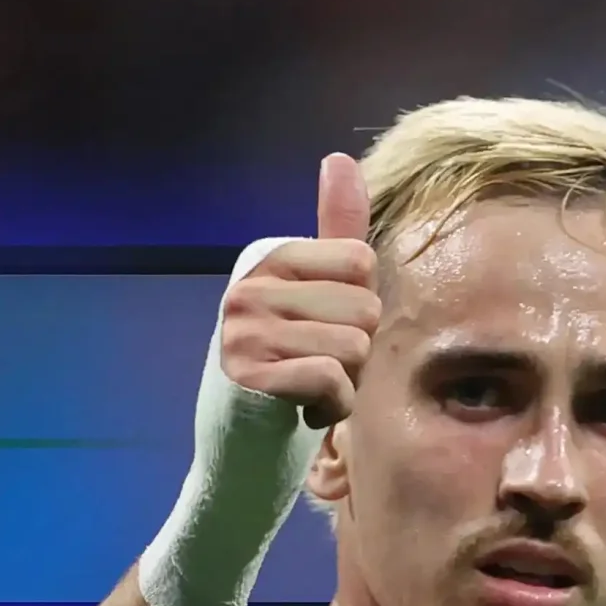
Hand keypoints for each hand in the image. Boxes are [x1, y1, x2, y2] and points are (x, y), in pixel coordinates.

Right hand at [216, 153, 379, 428]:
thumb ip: (334, 234)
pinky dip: (330, 406)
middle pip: (364, 307)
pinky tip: (301, 411)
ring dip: (345, 384)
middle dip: (356, 353)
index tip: (323, 333)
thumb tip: (339, 158)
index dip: (360, 309)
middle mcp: (249, 285)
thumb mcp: (314, 295)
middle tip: (316, 370)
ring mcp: (243, 329)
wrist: (241, 447)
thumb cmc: (288, 369)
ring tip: (308, 391)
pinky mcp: (247, 376)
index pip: (362, 262)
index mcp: (268, 256)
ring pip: (353, 347)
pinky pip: (330, 379)